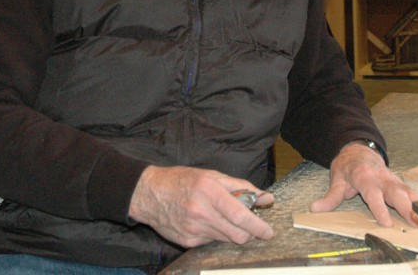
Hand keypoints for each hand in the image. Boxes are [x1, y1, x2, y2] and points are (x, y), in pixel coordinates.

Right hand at [128, 165, 274, 247]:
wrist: (149, 194)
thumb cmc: (181, 180)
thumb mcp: (211, 176)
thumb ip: (241, 187)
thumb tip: (265, 198)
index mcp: (209, 191)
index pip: (239, 215)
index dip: (258, 225)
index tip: (268, 231)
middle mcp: (201, 212)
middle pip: (237, 234)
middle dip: (249, 232)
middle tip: (250, 225)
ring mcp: (193, 229)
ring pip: (226, 239)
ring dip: (231, 231)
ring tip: (221, 217)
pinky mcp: (188, 241)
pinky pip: (211, 242)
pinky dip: (215, 234)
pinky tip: (205, 222)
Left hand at [309, 142, 417, 227]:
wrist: (359, 150)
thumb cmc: (348, 167)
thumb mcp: (337, 180)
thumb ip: (330, 197)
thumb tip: (315, 208)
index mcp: (365, 178)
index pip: (373, 195)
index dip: (380, 209)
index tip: (387, 223)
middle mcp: (381, 178)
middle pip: (396, 193)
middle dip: (407, 208)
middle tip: (417, 222)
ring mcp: (392, 179)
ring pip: (407, 191)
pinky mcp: (399, 182)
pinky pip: (412, 191)